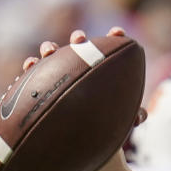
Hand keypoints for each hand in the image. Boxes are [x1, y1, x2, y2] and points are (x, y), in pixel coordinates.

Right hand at [26, 27, 146, 125]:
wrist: (81, 137)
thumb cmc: (105, 123)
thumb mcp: (120, 120)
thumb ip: (132, 116)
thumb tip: (141, 116)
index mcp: (102, 70)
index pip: (110, 49)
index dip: (114, 37)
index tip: (118, 32)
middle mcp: (79, 67)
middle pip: (79, 47)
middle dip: (79, 39)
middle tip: (80, 40)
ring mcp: (59, 73)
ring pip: (52, 55)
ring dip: (49, 48)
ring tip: (49, 51)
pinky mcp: (40, 84)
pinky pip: (31, 72)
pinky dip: (30, 66)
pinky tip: (29, 66)